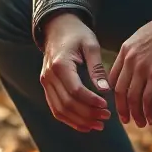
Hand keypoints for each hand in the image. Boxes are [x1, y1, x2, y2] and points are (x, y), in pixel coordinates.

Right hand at [39, 13, 111, 132]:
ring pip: (60, 110)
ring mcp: (45, 82)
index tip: (106, 106)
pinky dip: (69, 119)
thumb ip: (97, 68)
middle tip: (107, 117)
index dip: (91, 101)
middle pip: (67, 103)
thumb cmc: (77, 34)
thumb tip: (105, 90)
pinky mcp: (46, 86)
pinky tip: (85, 125)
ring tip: (98, 125)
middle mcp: (49, 75)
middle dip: (88, 114)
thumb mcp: (91, 45)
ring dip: (79, 121)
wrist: (57, 27)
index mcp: (61, 64)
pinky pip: (55, 108)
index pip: (75, 90)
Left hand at [109, 0, 151, 127]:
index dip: (115, 95)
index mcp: (125, 50)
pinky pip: (147, 98)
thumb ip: (136, 54)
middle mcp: (130, 59)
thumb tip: (138, 71)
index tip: (121, 104)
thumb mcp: (142, 37)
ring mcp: (142, 66)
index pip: (113, 79)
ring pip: (133, 98)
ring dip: (136, 114)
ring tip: (141, 123)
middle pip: (120, 91)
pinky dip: (148, 111)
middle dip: (122, 109)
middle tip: (127, 120)